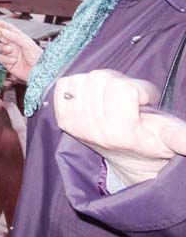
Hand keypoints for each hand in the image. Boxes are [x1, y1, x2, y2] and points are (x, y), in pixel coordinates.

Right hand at [0, 20, 41, 81]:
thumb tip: (4, 31)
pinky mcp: (7, 63)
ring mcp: (10, 54)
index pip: (9, 29)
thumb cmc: (37, 57)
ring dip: (3, 49)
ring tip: (11, 51)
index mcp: (20, 38)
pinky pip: (0, 58)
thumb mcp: (27, 44)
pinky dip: (6, 59)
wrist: (38, 72)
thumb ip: (15, 37)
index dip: (2, 25)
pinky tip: (13, 61)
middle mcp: (14, 45)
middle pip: (1, 37)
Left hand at [55, 70, 185, 185]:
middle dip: (120, 84)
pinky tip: (94, 99)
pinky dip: (79, 86)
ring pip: (85, 78)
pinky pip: (65, 84)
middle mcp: (91, 129)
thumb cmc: (152, 140)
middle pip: (101, 78)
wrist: (130, 158)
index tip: (146, 103)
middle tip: (128, 101)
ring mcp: (74, 124)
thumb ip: (181, 137)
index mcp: (119, 132)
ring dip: (100, 84)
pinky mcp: (62, 119)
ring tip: (112, 100)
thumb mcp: (170, 136)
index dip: (140, 90)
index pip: (123, 88)